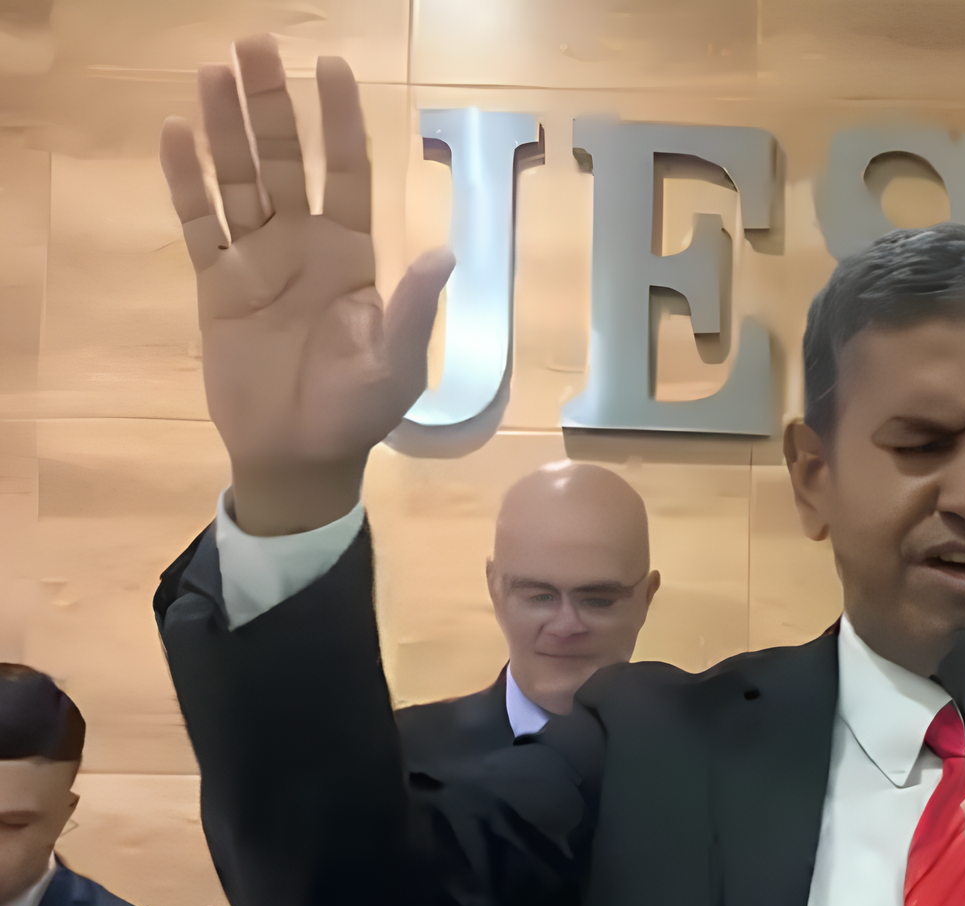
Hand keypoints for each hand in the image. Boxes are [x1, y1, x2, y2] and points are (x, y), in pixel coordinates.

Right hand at [159, 36, 452, 535]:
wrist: (300, 455)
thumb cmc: (357, 412)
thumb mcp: (397, 366)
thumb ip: (412, 308)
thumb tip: (442, 252)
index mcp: (353, 256)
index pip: (347, 173)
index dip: (340, 123)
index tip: (332, 68)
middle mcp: (305, 245)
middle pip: (287, 161)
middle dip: (273, 106)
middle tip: (255, 46)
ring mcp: (257, 260)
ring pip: (240, 180)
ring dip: (225, 129)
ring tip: (212, 72)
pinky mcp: (216, 284)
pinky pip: (199, 224)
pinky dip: (186, 183)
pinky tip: (176, 136)